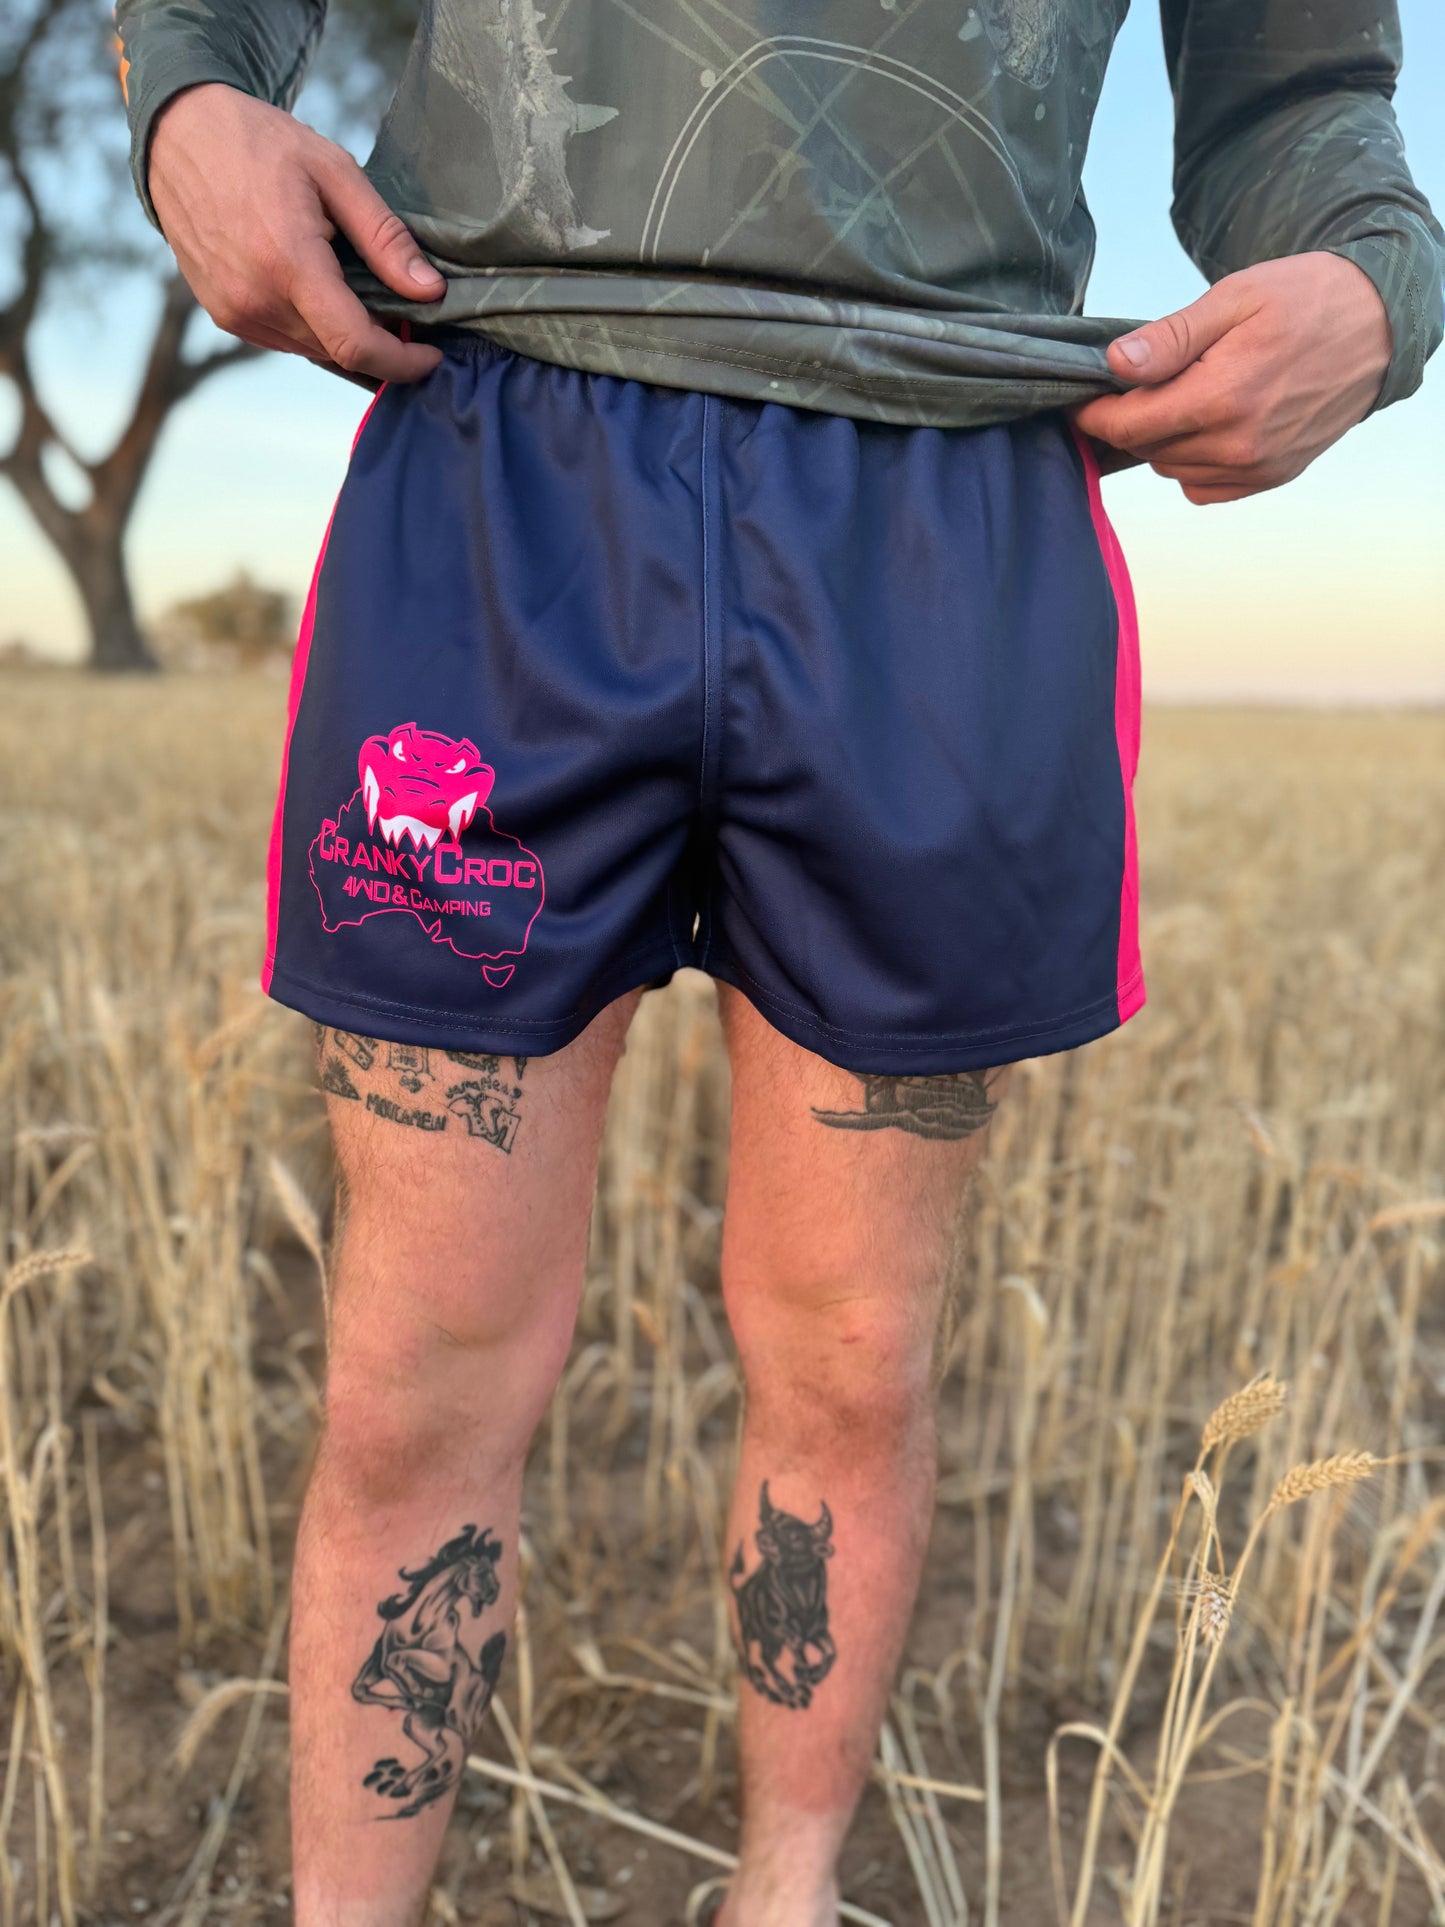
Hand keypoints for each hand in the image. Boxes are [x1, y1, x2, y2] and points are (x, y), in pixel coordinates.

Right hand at [148, 83, 445, 383]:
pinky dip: (313, 330)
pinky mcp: (224, 315)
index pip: (356, 345)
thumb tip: (429, 291)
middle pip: (339, 352)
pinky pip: (285, 341)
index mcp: (288, 263)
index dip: (402, 363)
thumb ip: (384, 237)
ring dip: (345, 338)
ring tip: (363, 298)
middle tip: (405, 316)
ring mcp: (235, 312)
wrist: (179, 135)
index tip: (430, 357)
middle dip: (379, 346)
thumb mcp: (334, 172)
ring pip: (313, 352)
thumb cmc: (260, 143)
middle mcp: (256, 299)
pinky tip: (322, 295)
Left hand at [1072, 253, 1391, 503]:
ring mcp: (1257, 465)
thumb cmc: (1304, 299)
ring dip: (1161, 440)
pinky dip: (1190, 463)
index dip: (1096, 414)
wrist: (1376, 324)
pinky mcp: (1271, 476)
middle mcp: (1239, 442)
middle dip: (1129, 420)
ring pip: (1170, 469)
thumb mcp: (1234, 297)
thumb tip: (1116, 364)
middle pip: (1146, 448)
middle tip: (1134, 386)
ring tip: (1180, 397)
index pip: (1130, 425)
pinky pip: (1203, 487)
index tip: (1083, 399)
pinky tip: (1204, 426)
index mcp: (1223, 396)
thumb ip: (1171, 337)